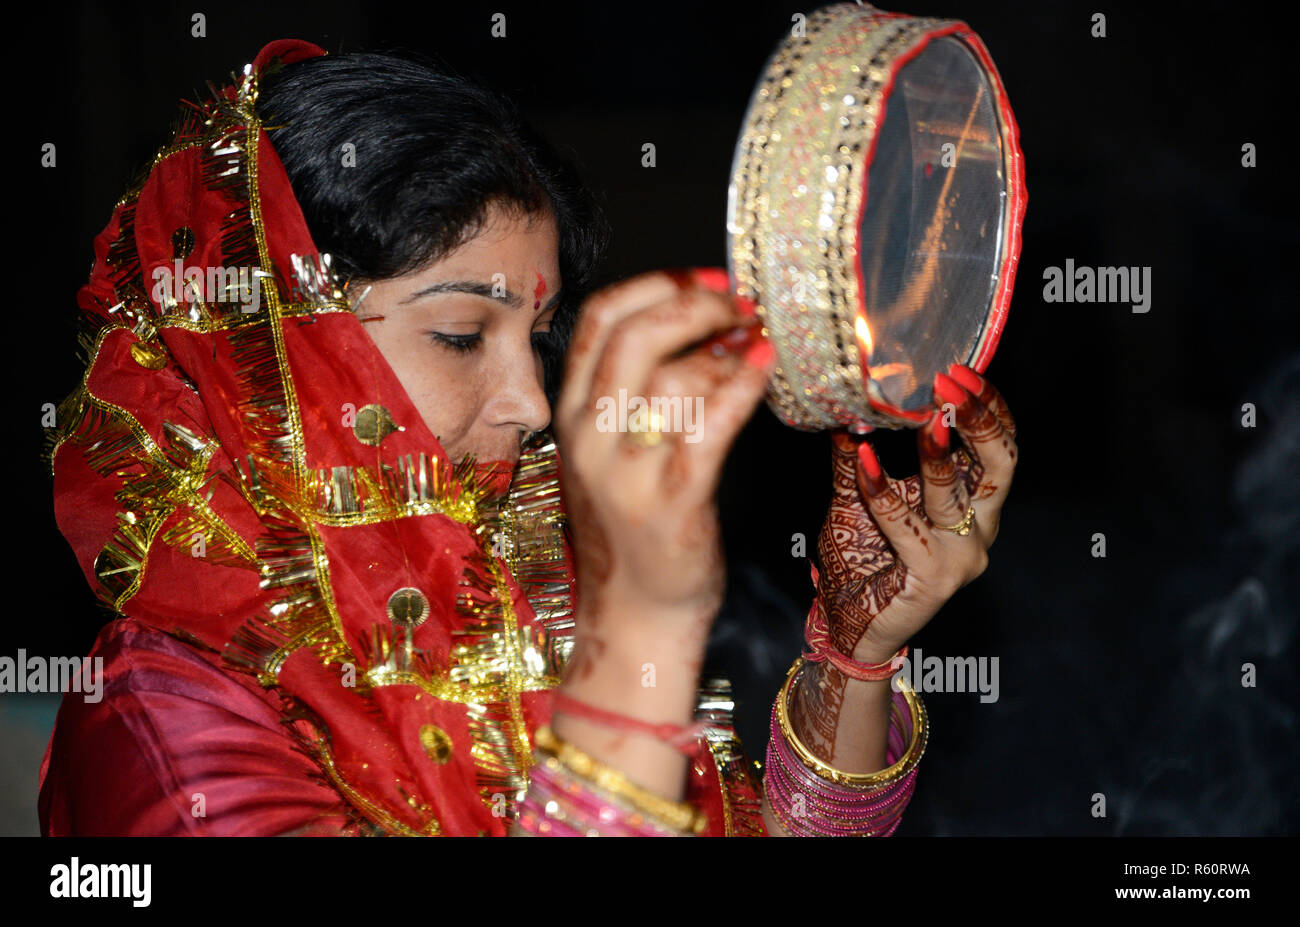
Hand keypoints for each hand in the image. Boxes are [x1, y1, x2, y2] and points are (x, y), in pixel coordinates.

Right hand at [554, 269, 776, 665]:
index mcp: (572, 413)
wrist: (636, 610)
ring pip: (672, 378)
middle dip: (696, 304)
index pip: (598, 319)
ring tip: (756, 349)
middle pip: (634, 337)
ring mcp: (625, 472)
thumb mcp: (616, 447)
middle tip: (741, 304)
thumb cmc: (636, 524)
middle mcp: (589, 436)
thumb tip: (709, 323)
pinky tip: (764, 368)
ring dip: (725, 352)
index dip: (655, 284)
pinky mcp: (669, 503)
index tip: (704, 276)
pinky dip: (741, 387)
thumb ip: (642, 387)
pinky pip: (707, 426)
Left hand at [815, 364, 1017, 663]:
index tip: (960, 371)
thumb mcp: (858, 499)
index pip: (1000, 447)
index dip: (988, 408)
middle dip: (980, 420)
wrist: (850, 627)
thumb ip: (857, 461)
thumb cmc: (861, 561)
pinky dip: (884, 493)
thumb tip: (844, 412)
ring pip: (958, 496)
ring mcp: (961, 556)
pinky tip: (863, 463)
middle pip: (1001, 466)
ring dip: (939, 455)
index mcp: (974, 505)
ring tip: (923, 420)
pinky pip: (909, 527)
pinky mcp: (934, 579)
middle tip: (951, 385)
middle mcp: (978, 529)